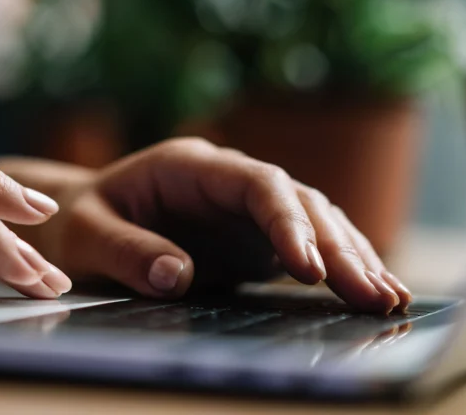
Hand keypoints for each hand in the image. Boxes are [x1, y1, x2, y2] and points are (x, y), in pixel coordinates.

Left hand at [15, 138, 411, 313]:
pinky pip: (308, 248)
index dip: (287, 220)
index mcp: (190, 166)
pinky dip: (340, 268)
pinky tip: (373, 292)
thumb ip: (126, 251)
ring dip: (352, 257)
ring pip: (315, 221)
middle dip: (337, 246)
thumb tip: (177, 276)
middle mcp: (228, 181)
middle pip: (298, 202)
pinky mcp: (253, 238)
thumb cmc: (78, 223)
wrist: (79, 221)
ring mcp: (246, 209)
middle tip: (370, 293)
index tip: (308, 266)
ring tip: (388, 298)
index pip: (256, 183)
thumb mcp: (86, 235)